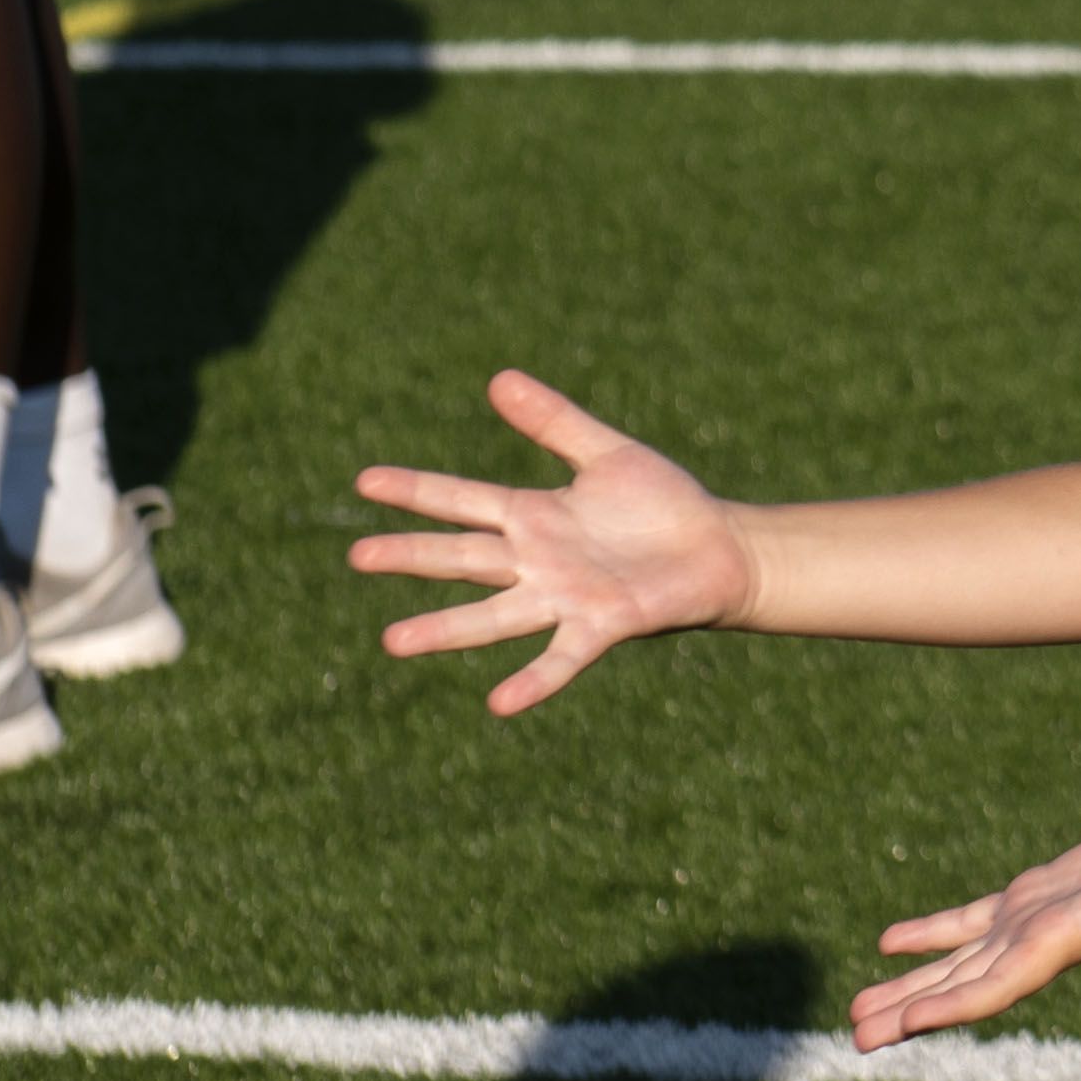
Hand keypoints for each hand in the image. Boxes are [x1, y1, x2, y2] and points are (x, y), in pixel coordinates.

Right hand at [349, 369, 756, 713]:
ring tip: (393, 642)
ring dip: (446, 630)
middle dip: (412, 556)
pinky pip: (561, 657)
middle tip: (358, 556)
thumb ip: (554, 421)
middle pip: (463, 557)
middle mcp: (538, 561)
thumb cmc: (663, 505)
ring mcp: (565, 596)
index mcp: (534, 517)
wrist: (723, 548)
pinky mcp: (603, 623)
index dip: (416, 490)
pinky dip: (534, 680)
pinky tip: (501, 702)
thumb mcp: (606, 453)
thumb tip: (499, 378)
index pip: (462, 500)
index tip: (364, 481)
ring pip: (494, 616)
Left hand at [855, 810, 1080, 1050]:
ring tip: (857, 1011)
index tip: (901, 1024)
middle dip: (909, 1012)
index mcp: (1059, 944)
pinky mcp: (1028, 898)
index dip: (948, 1006)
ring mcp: (1028, 925)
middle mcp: (1035, 945)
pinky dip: (929, 935)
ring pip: (956, 963)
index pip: (993, 986)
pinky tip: (890, 943)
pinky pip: (967, 922)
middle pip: (961, 988)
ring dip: (909, 986)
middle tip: (856, 1040)